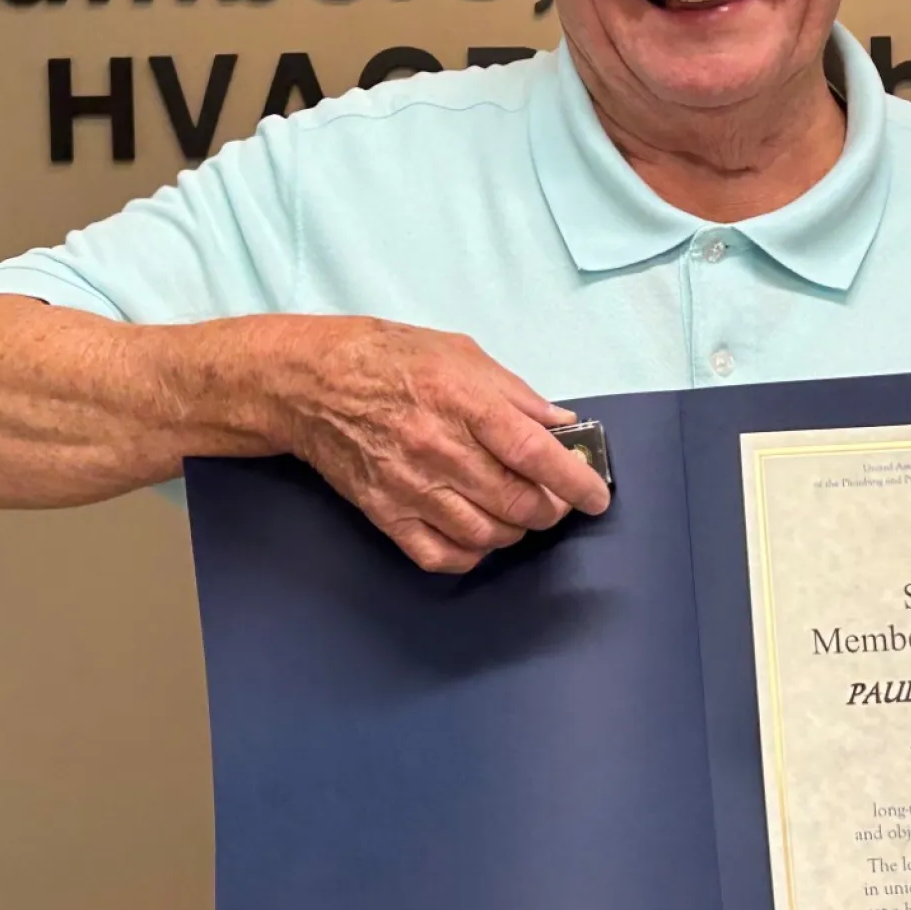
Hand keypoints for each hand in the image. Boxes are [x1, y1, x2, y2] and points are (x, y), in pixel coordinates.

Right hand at [278, 318, 611, 571]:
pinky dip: (472, 553)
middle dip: (551, 509)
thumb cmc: (390, 358)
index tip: (597, 496)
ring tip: (518, 511)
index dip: (574, 480)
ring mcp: (411, 487)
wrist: (313, 382)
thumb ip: (517, 395)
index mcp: (463, 402)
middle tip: (558, 500)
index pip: (534, 452)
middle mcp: (439, 450)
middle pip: (517, 502)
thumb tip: (562, 426)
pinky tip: (480, 534)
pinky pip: (441, 555)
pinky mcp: (386, 514)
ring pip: (487, 534)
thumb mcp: (463, 354)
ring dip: (516, 530)